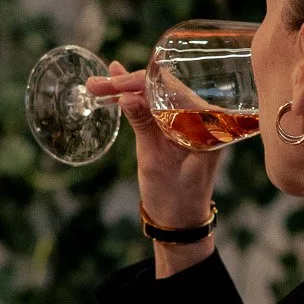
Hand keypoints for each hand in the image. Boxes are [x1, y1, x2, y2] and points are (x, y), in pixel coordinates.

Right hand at [88, 62, 219, 274]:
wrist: (179, 221)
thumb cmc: (174, 196)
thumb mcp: (154, 160)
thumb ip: (144, 125)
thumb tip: (127, 95)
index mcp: (206, 122)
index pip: (172, 90)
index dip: (140, 82)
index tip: (114, 82)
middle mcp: (202, 117)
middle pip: (162, 88)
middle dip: (128, 83)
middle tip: (97, 83)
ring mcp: (188, 121)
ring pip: (156, 96)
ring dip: (127, 90)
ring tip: (97, 84)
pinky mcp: (176, 128)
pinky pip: (156, 108)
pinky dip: (135, 100)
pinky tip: (116, 87)